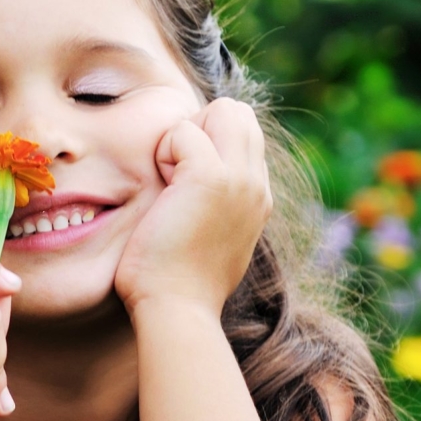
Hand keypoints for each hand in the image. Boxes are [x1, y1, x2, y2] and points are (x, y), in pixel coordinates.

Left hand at [114, 97, 273, 315]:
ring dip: (183, 138)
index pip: (242, 133)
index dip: (206, 142)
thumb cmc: (177, 285)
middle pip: (238, 112)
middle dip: (199, 128)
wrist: (177, 311)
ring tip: (170, 184)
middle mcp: (257, 185)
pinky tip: (162, 191)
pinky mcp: (211, 178)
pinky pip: (183, 131)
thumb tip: (189, 186)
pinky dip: (164, 152)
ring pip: (222, 109)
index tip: (183, 183)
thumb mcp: (211, 240)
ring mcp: (239, 179)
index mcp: (258, 198)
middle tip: (174, 174)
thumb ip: (216, 208)